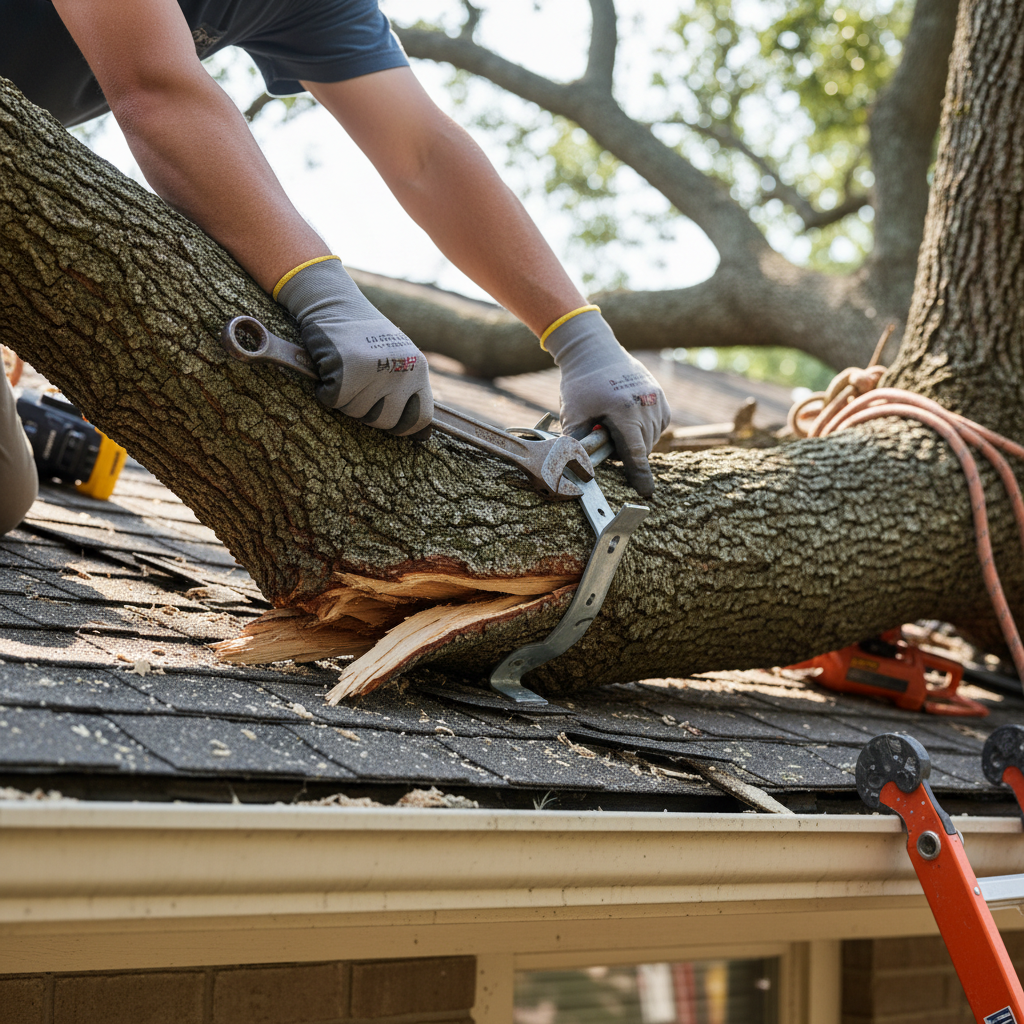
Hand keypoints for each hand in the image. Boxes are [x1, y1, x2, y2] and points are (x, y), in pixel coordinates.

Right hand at [276, 258, 432, 436]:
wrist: (334, 302)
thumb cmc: (366, 337)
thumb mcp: (398, 359)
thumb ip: (410, 392)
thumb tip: (423, 438)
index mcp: (418, 368)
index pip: (421, 418)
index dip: (403, 427)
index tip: (389, 421)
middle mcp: (400, 370)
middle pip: (385, 422)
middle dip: (368, 412)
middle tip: (358, 388)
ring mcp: (373, 370)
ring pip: (355, 413)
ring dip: (345, 399)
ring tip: (345, 372)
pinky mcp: (343, 369)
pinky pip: (332, 400)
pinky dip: (324, 390)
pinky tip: (329, 369)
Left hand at [544, 308, 669, 496]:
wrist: (594, 352)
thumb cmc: (580, 384)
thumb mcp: (573, 414)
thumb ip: (577, 444)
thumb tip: (577, 469)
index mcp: (624, 410)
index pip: (635, 453)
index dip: (640, 475)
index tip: (646, 492)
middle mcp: (646, 404)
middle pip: (642, 448)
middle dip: (626, 453)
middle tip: (605, 438)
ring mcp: (656, 399)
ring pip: (650, 438)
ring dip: (635, 441)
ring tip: (614, 425)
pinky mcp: (660, 397)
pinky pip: (657, 425)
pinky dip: (644, 430)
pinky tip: (627, 420)